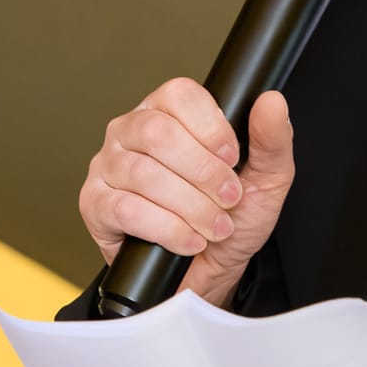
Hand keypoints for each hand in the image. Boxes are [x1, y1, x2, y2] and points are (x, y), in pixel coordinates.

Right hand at [78, 81, 293, 305]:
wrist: (209, 271)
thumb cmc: (231, 217)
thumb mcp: (265, 179)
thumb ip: (272, 139)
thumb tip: (272, 102)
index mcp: (168, 112)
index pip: (179, 95)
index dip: (211, 128)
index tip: (233, 158)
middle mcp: (130, 132)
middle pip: (157, 133)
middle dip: (203, 172)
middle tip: (228, 198)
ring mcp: (108, 166)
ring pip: (143, 174)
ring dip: (190, 206)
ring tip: (215, 226)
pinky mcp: (95, 205)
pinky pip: (126, 209)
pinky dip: (167, 229)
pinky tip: (190, 240)